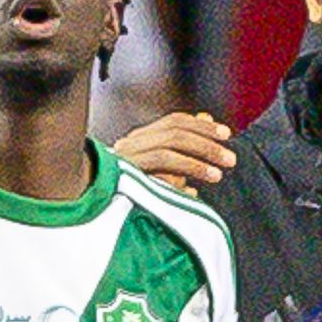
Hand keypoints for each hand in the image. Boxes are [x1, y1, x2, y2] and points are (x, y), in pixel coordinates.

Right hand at [115, 109, 235, 191]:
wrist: (91, 204)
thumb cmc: (129, 186)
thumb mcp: (160, 162)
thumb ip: (181, 140)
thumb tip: (206, 116)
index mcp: (139, 138)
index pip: (174, 122)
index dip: (202, 126)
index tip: (226, 134)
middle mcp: (129, 145)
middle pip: (174, 135)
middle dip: (206, 146)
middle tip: (229, 159)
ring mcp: (123, 162)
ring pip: (165, 155)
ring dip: (195, 164)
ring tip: (216, 175)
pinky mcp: (121, 182)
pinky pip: (154, 180)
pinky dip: (175, 185)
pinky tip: (191, 194)